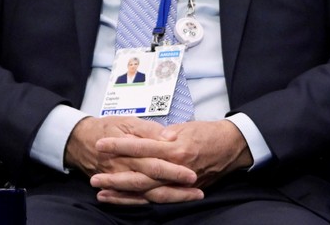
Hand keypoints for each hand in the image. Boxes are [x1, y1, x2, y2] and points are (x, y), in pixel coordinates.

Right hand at [64, 116, 198, 203]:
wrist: (80, 140)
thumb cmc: (108, 127)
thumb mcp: (128, 122)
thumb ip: (150, 129)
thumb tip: (171, 136)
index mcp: (132, 150)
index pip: (156, 162)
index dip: (174, 170)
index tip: (193, 174)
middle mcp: (126, 168)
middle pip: (153, 182)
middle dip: (176, 189)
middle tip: (197, 191)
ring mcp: (121, 179)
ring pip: (146, 193)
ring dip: (169, 197)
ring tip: (190, 198)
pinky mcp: (117, 186)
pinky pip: (133, 199)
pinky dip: (150, 203)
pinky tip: (167, 203)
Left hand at [90, 119, 251, 204]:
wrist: (234, 147)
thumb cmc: (210, 133)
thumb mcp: (186, 127)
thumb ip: (164, 134)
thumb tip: (147, 137)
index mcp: (176, 148)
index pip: (142, 147)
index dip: (120, 146)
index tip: (101, 143)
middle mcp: (176, 167)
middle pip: (141, 175)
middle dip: (116, 177)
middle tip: (94, 177)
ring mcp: (181, 182)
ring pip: (147, 192)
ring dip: (123, 194)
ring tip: (102, 193)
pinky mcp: (184, 191)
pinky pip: (159, 199)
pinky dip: (140, 201)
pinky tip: (125, 200)